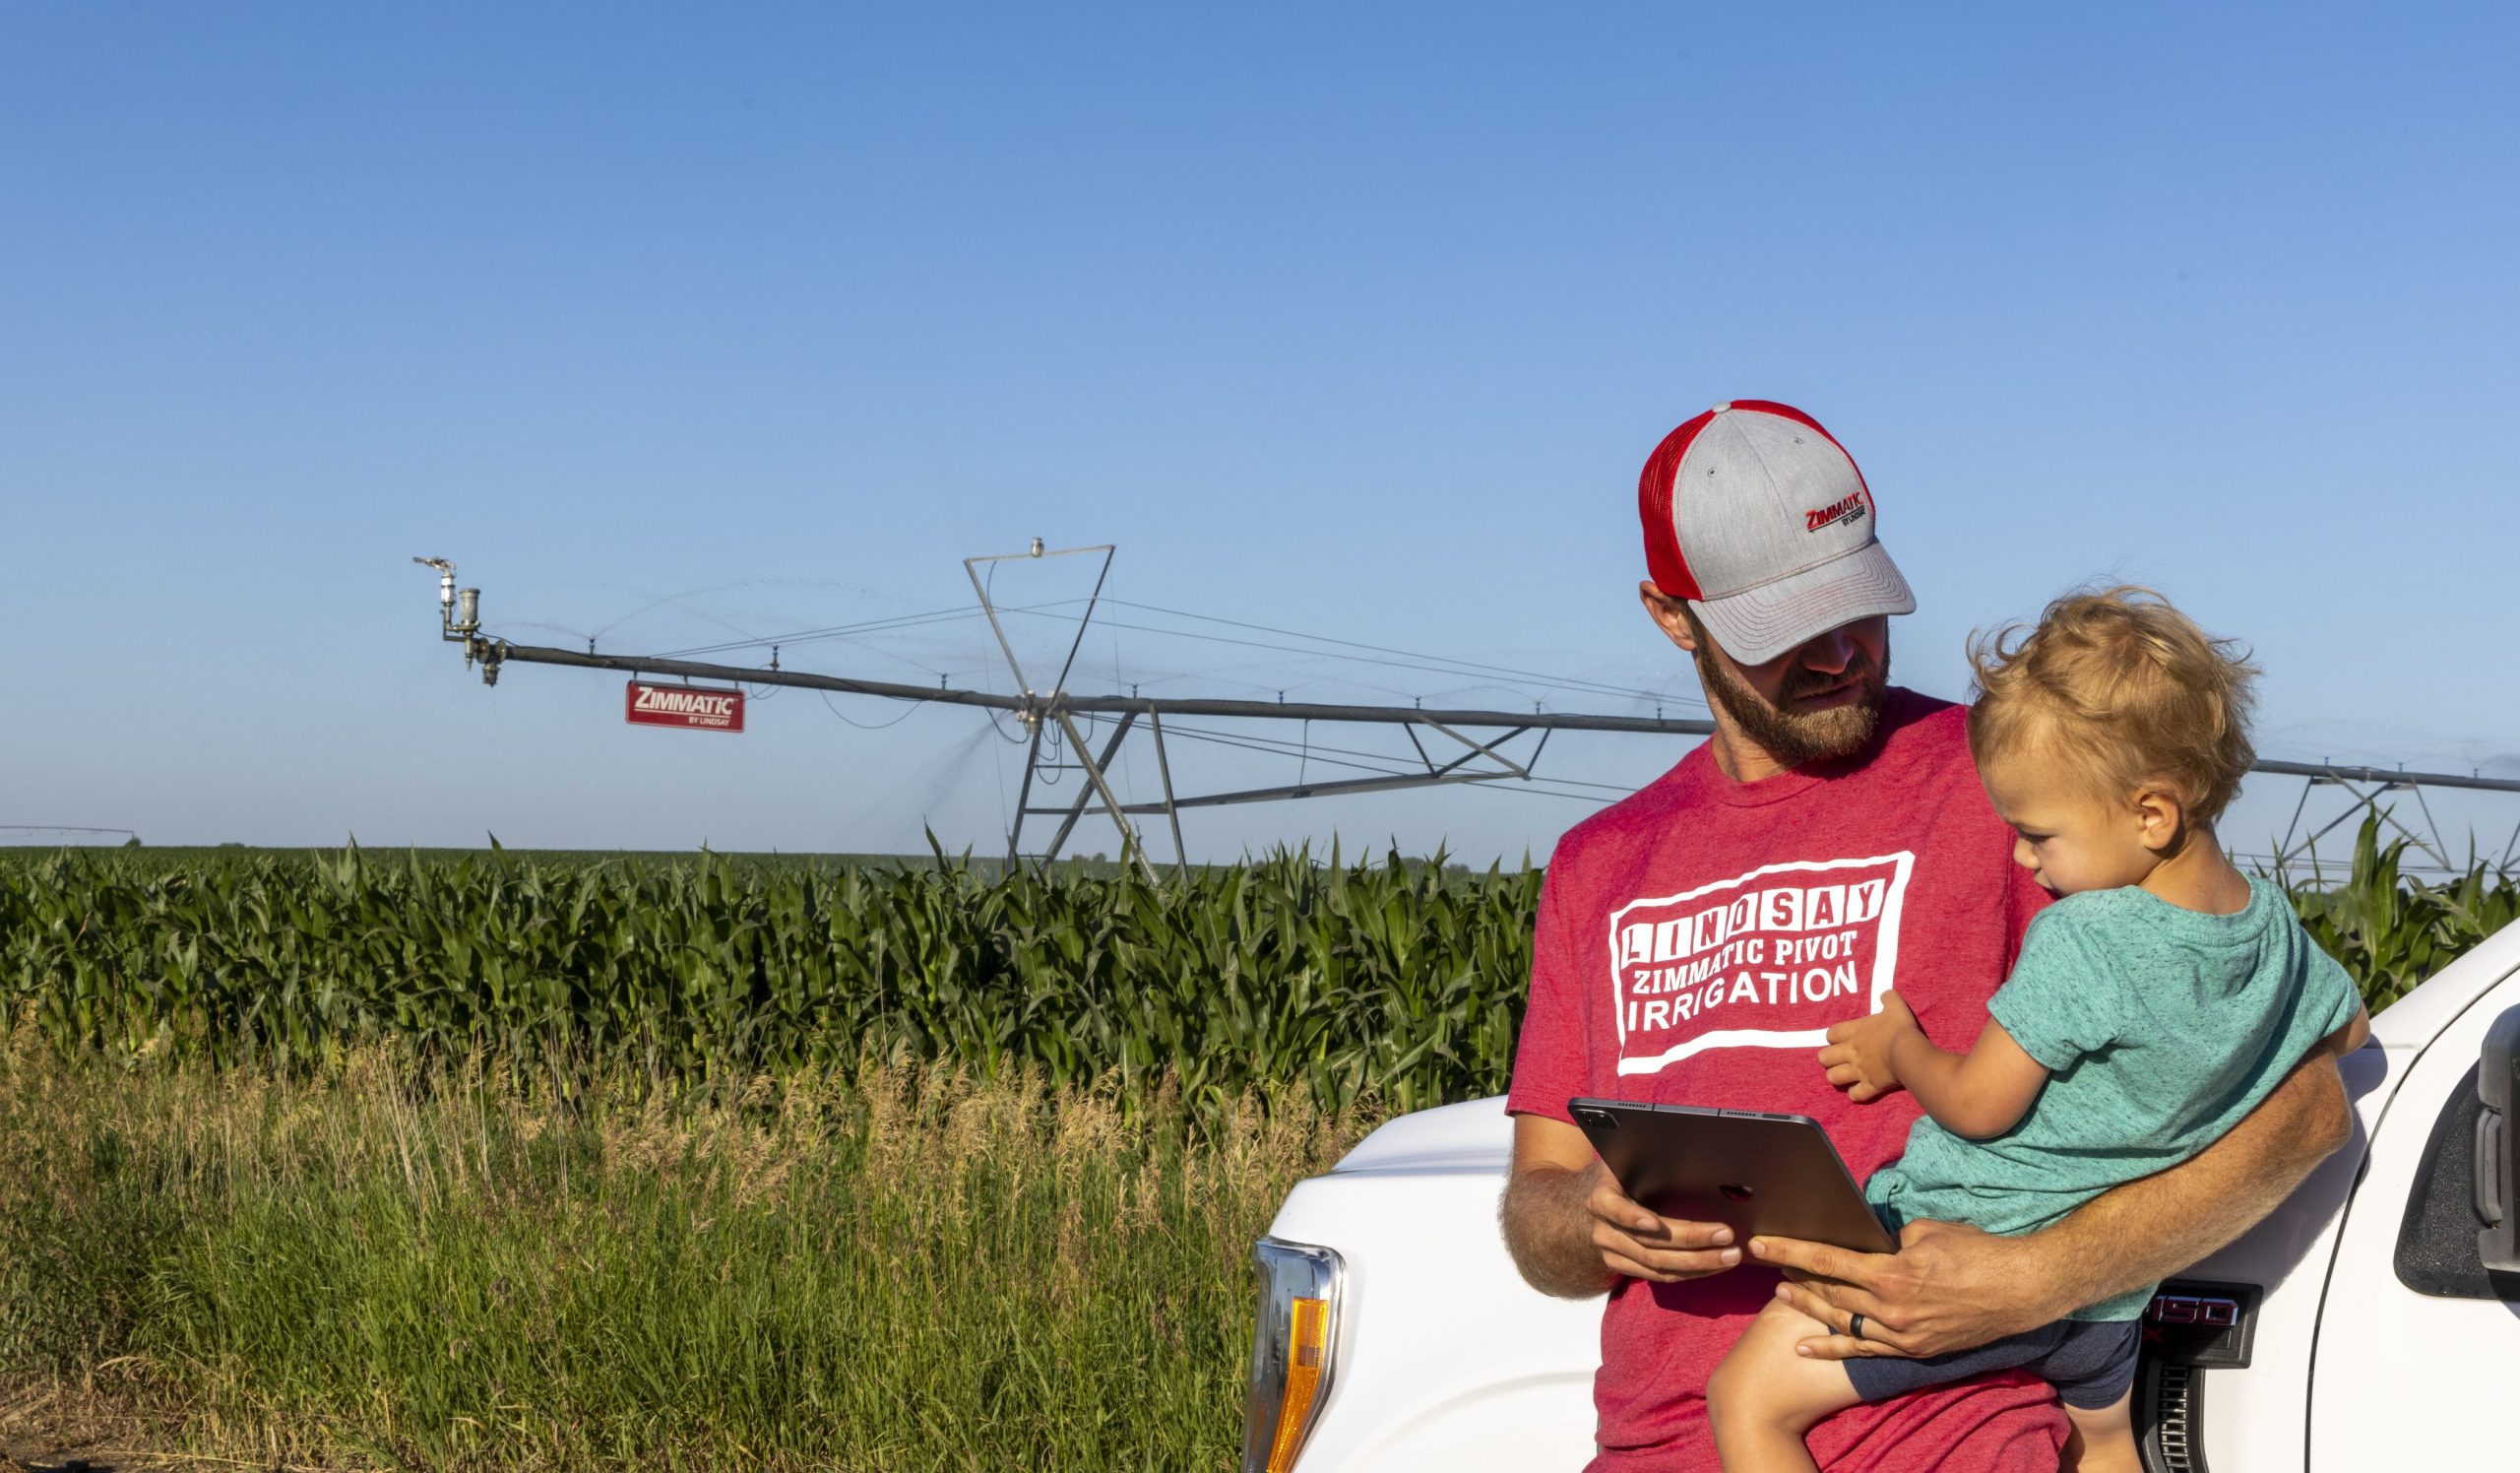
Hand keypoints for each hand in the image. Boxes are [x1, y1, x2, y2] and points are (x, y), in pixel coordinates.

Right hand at [1580, 1162, 1742, 1283]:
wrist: (1600, 1201)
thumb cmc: (1625, 1173)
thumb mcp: (1628, 1161)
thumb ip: (1650, 1163)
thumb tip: (1695, 1157)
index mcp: (1602, 1196)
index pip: (1613, 1208)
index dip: (1632, 1217)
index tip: (1654, 1222)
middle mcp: (1603, 1230)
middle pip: (1648, 1243)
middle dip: (1691, 1240)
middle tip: (1726, 1235)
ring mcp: (1612, 1253)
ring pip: (1658, 1265)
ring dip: (1699, 1262)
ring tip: (1730, 1255)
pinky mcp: (1625, 1269)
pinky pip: (1661, 1276)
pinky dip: (1692, 1273)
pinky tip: (1715, 1265)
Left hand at [1748, 1218, 2055, 1359]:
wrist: (2021, 1290)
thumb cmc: (1978, 1252)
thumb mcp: (1928, 1231)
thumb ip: (1890, 1239)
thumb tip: (1870, 1242)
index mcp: (1892, 1273)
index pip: (1826, 1259)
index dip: (1790, 1251)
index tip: (1762, 1244)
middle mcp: (1891, 1309)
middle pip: (1829, 1292)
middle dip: (1795, 1277)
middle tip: (1770, 1265)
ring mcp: (1902, 1335)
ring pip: (1841, 1322)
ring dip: (1808, 1309)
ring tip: (1782, 1296)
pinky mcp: (1913, 1350)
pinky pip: (1865, 1350)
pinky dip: (1833, 1349)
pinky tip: (1807, 1347)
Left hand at [1818, 989, 1917, 1101]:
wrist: (1907, 1052)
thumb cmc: (1899, 1028)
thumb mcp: (1895, 1007)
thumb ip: (1889, 999)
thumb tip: (1886, 994)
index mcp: (1854, 1032)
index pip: (1831, 1034)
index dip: (1833, 1037)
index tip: (1839, 1038)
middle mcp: (1851, 1052)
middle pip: (1824, 1057)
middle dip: (1827, 1058)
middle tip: (1836, 1059)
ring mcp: (1858, 1071)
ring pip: (1833, 1077)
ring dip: (1836, 1077)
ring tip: (1843, 1076)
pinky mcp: (1870, 1086)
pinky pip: (1856, 1095)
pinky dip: (1856, 1094)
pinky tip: (1859, 1091)